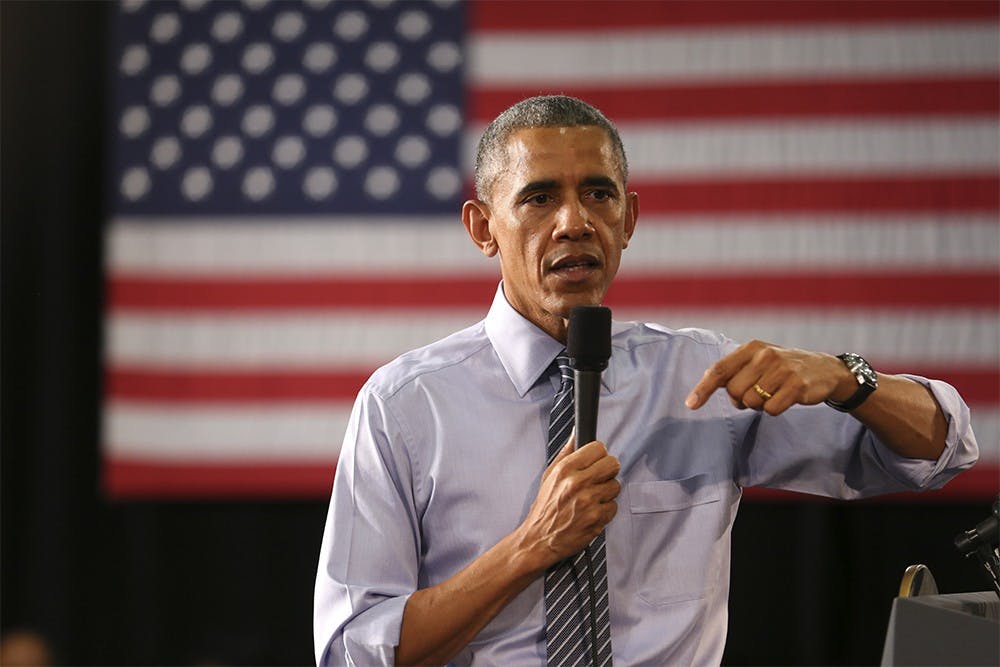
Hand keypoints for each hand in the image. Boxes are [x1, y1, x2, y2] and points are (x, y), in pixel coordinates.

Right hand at [517, 437, 620, 568]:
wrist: (539, 539)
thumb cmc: (545, 507)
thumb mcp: (549, 476)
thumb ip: (566, 453)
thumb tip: (576, 432)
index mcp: (565, 469)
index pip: (598, 448)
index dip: (599, 455)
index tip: (596, 461)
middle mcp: (577, 483)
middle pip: (612, 464)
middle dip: (607, 471)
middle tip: (598, 479)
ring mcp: (588, 501)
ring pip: (615, 486)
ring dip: (607, 492)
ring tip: (592, 498)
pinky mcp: (597, 519)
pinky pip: (613, 507)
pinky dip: (605, 510)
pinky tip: (592, 512)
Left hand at [685, 340, 854, 415]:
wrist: (823, 369)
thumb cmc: (780, 367)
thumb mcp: (757, 361)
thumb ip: (732, 372)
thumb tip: (704, 390)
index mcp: (751, 348)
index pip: (720, 369)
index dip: (703, 388)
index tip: (691, 404)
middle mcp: (765, 355)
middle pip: (735, 392)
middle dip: (741, 399)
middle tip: (757, 393)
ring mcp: (782, 370)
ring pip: (752, 402)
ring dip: (759, 405)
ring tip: (773, 393)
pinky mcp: (797, 386)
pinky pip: (771, 410)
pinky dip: (774, 409)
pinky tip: (785, 398)